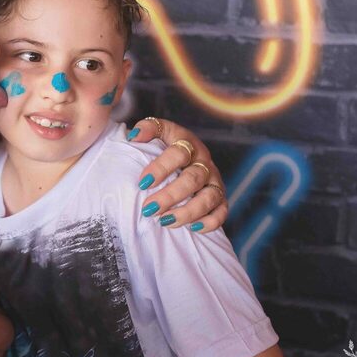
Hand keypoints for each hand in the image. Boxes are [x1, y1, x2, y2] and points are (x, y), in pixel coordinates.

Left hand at [128, 117, 227, 232]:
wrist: (184, 156)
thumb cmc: (163, 145)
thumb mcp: (156, 131)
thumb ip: (147, 128)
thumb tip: (134, 135)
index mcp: (187, 142)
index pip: (179, 153)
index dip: (161, 168)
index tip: (143, 183)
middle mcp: (203, 161)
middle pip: (193, 179)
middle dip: (170, 196)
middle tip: (148, 209)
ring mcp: (214, 180)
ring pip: (208, 198)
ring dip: (187, 212)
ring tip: (165, 221)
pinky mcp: (221, 197)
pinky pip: (222, 212)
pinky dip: (210, 222)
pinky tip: (193, 228)